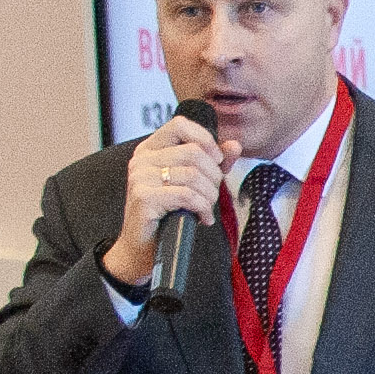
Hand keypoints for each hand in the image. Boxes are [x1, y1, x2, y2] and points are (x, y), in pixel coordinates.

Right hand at [100, 107, 227, 287]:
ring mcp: (139, 177)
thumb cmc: (168, 214)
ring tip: (206, 209)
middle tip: (211, 195)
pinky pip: (187, 195)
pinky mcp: (143, 197)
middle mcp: (142, 159)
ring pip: (193, 174)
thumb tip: (235, 145)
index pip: (180, 124)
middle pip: (194, 152)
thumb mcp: (192, 184)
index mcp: (151, 149)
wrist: (143, 248)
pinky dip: (202, 208)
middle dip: (213, 176)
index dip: (206, 140)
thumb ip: (213, 163)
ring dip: (209, 196)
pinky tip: (202, 219)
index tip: (216, 162)